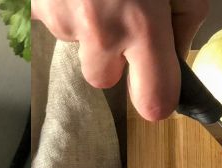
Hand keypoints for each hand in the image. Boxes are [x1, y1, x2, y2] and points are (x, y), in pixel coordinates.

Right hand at [32, 0, 209, 119]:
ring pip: (77, 51)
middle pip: (104, 81)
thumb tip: (176, 54)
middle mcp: (100, 31)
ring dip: (88, 33)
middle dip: (113, 60)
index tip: (160, 95)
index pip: (153, 102)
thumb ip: (184, 21)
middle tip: (122, 21)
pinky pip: (54, 26)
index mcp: (142, 24)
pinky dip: (66, 11)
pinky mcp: (37, 10)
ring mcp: (64, 21)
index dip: (159, 101)